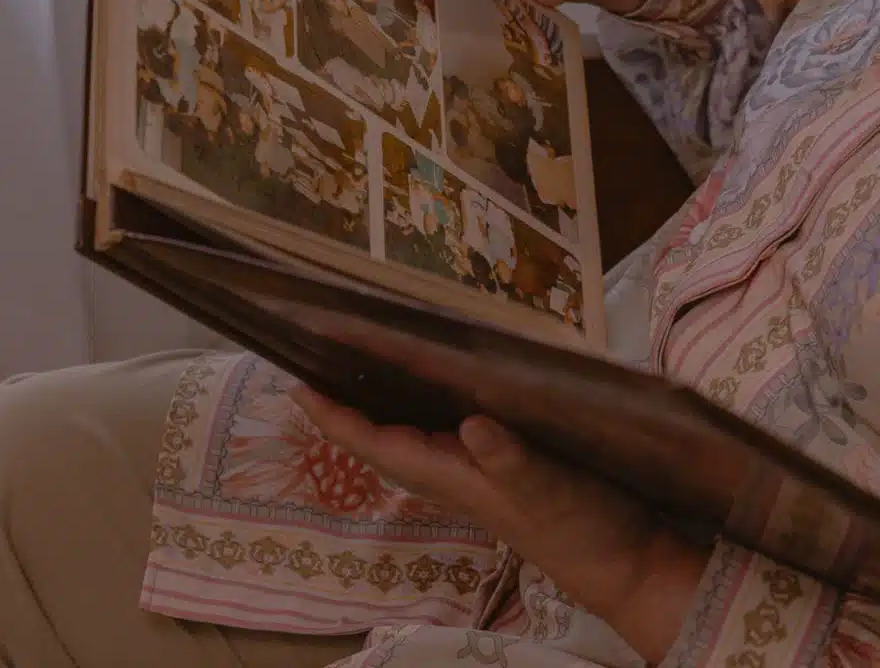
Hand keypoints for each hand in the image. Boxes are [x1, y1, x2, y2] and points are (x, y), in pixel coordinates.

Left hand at [292, 386, 707, 664]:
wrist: (628, 561)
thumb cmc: (584, 526)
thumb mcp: (549, 490)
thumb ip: (510, 459)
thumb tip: (471, 423)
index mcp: (450, 474)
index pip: (375, 443)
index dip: (335, 418)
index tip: (296, 387)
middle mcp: (452, 471)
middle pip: (381, 437)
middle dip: (345, 406)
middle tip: (315, 362)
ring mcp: (474, 469)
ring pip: (409, 432)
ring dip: (379, 404)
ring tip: (356, 367)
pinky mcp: (500, 463)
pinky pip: (443, 428)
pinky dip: (424, 404)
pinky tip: (432, 385)